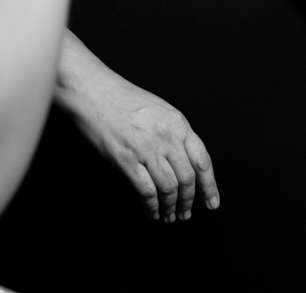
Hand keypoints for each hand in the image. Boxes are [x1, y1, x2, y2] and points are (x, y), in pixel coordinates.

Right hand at [63, 64, 218, 222]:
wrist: (94, 91)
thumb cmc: (122, 98)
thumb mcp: (159, 109)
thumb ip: (175, 133)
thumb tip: (184, 162)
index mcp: (177, 122)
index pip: (202, 160)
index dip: (209, 185)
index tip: (211, 202)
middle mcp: (166, 136)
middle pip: (187, 178)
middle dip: (188, 201)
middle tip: (185, 213)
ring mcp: (147, 148)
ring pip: (169, 188)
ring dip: (171, 207)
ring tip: (168, 216)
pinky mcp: (127, 160)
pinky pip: (147, 191)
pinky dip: (152, 206)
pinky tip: (151, 211)